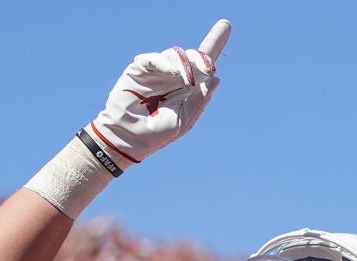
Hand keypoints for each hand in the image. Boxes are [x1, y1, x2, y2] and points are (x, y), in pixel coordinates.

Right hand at [90, 19, 230, 165]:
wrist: (128, 139)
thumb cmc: (157, 133)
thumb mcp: (184, 119)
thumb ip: (199, 100)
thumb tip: (215, 78)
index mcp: (188, 88)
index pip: (203, 65)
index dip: (214, 44)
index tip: (227, 26)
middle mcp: (174, 76)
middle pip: (192, 57)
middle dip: (202, 59)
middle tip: (208, 68)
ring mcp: (157, 71)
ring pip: (175, 55)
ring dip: (185, 65)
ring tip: (188, 80)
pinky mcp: (140, 69)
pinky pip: (154, 59)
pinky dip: (165, 63)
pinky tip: (174, 72)